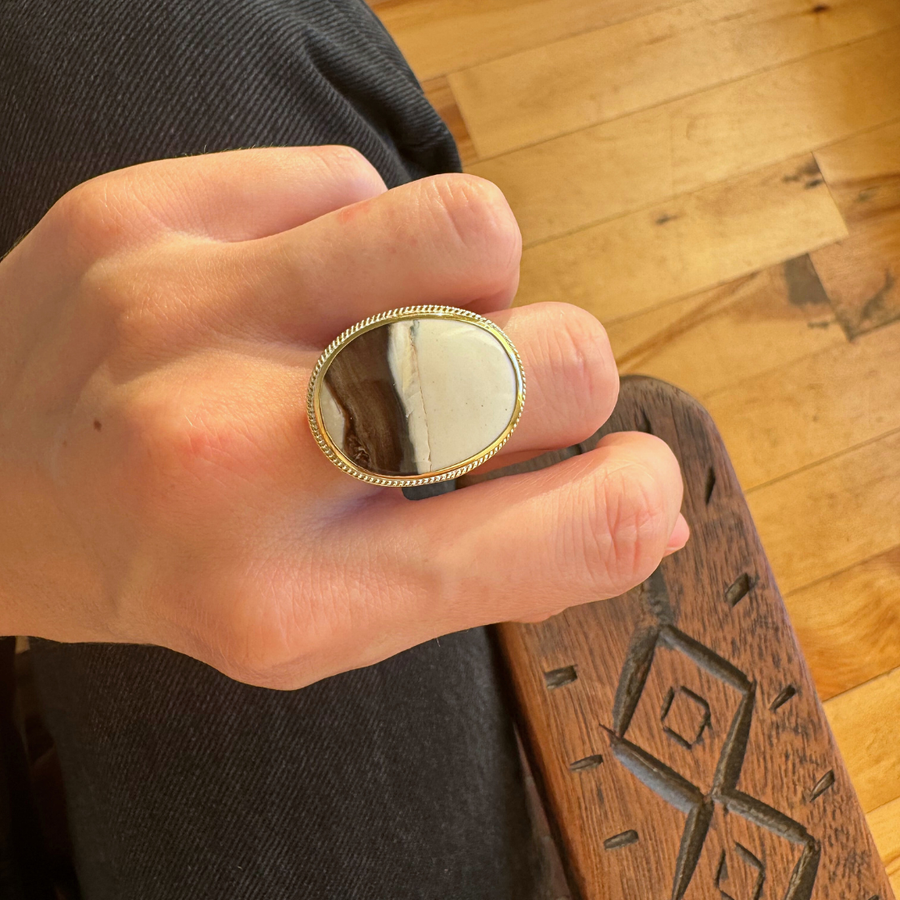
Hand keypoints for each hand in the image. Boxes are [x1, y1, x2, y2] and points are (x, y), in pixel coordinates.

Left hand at [0, 146, 687, 687]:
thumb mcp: (319, 624)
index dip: (642, 493)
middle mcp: (238, 459)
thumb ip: (489, 570)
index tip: (628, 478)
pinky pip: (349, 181)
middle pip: (549, 359)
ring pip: (470, 230)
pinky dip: (356, 238)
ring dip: (475, 281)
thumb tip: (642, 504)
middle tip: (500, 392)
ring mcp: (180, 314)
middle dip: (566, 374)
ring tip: (409, 320)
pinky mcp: (143, 213)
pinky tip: (299, 289)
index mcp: (298, 598)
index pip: (571, 526)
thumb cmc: (171, 564)